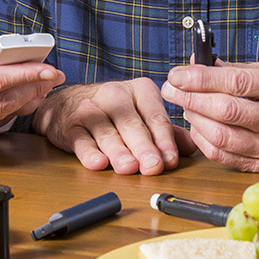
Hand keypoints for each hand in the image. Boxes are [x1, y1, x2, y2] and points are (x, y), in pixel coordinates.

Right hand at [32, 80, 194, 175]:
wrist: (67, 103)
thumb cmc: (112, 111)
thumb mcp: (142, 112)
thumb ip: (166, 130)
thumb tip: (191, 146)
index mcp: (139, 91)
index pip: (155, 117)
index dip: (164, 140)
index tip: (171, 160)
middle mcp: (115, 95)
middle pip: (132, 125)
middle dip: (144, 148)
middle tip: (154, 166)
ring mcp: (91, 110)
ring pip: (107, 133)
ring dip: (119, 152)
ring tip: (129, 167)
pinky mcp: (71, 126)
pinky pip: (81, 141)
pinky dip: (89, 154)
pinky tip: (98, 163)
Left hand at [161, 60, 258, 171]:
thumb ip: (233, 69)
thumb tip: (194, 63)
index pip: (237, 83)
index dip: (201, 78)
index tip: (177, 74)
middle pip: (227, 111)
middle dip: (191, 99)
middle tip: (170, 89)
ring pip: (223, 137)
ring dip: (195, 120)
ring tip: (184, 106)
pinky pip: (225, 157)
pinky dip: (204, 140)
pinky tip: (198, 125)